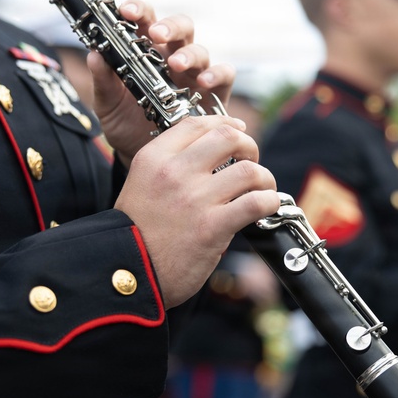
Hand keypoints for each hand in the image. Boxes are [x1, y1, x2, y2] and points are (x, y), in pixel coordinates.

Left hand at [87, 0, 236, 162]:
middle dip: (169, 26)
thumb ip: (102, 81)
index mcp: (147, 52)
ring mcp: (195, 74)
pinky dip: (216, 74)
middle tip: (155, 35)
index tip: (125, 11)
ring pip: (200, 50)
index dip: (139, 10)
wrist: (145, 157)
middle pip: (180, 27)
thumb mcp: (107, 105)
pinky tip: (203, 83)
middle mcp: (173, 58)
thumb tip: (93, 55)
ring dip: (189, 54)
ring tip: (177, 65)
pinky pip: (224, 75)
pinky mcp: (214, 94)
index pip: (146, 20)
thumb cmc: (126, 125)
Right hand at [115, 114, 279, 308]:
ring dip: (264, 178)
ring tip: (262, 189)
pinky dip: (269, 202)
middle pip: (228, 137)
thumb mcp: (141, 185)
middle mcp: (175, 172)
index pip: (197, 123)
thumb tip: (211, 156)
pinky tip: (266, 207)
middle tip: (252, 161)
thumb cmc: (136, 235)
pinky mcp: (213, 226)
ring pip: (249, 170)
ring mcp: (195, 198)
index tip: (238, 131)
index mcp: (154, 158)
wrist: (128, 274)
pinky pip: (256, 202)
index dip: (226, 123)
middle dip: (249, 146)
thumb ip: (170, 167)